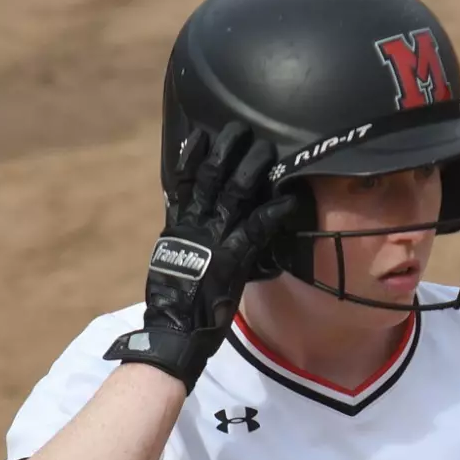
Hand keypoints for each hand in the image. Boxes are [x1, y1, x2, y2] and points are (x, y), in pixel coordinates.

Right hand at [103, 121, 295, 390]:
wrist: (173, 330)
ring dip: (252, 169)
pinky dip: (272, 212)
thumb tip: (188, 222)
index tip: (202, 134)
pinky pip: (255, 229)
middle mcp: (194, 225)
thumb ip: (182, 239)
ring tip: (266, 149)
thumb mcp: (171, 261)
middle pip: (211, 177)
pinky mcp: (231, 258)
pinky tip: (288, 198)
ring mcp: (213, 239)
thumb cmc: (173, 302)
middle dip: (227, 150)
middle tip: (241, 129)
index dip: (192, 156)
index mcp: (178, 225)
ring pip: (233, 194)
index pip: (183, 181)